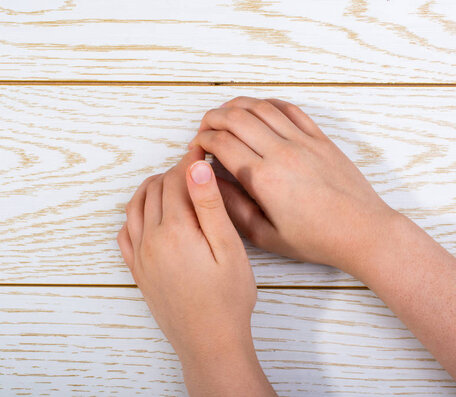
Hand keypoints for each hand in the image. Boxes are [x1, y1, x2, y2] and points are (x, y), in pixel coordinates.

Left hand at [117, 147, 274, 395]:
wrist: (209, 343)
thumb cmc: (227, 299)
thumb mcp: (228, 248)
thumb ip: (209, 206)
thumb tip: (195, 168)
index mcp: (175, 230)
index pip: (176, 180)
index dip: (189, 161)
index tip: (201, 149)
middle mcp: (150, 239)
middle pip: (155, 190)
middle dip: (173, 172)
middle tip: (192, 166)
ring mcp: (140, 256)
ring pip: (135, 207)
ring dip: (151, 189)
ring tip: (171, 184)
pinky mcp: (138, 271)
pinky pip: (125, 234)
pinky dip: (134, 216)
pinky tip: (148, 216)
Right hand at [189, 97, 396, 274]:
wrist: (362, 232)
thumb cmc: (315, 239)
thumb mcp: (265, 235)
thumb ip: (232, 207)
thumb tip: (211, 184)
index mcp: (264, 178)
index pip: (221, 142)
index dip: (202, 140)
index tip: (196, 147)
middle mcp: (282, 153)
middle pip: (236, 117)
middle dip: (212, 118)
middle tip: (204, 128)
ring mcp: (303, 142)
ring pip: (261, 107)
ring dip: (236, 105)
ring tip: (225, 114)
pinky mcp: (320, 138)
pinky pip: (290, 109)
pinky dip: (268, 104)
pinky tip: (258, 109)